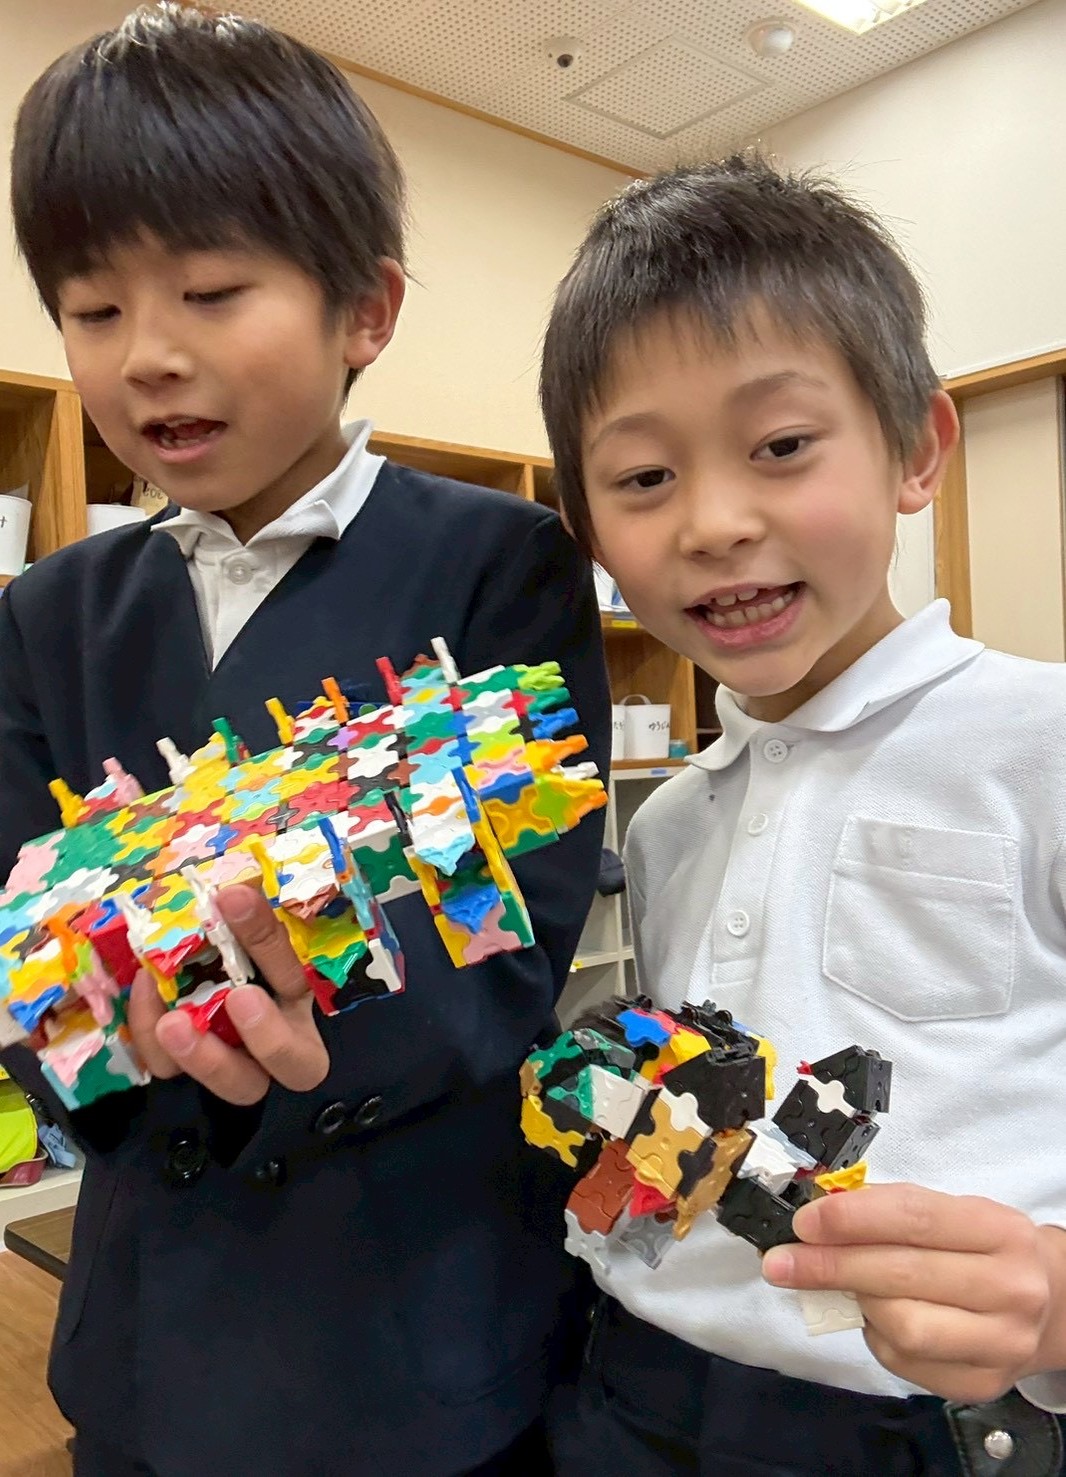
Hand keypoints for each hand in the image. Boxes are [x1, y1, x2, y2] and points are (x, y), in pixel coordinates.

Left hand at [126, 884, 329, 1104]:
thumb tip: (229, 880)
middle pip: (294, 1060)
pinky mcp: (189, 1076)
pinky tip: (142, 997)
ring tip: (173, 1024)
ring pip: (240, 1084)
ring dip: (206, 1057)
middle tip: (239, 997)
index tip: (234, 900)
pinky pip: (173, 1073)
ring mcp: (238, 1065)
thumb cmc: (223, 945)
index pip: (296, 976)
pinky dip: (152, 1041)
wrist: (184, 977)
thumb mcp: (237, 929)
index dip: (268, 940)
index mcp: (298, 997)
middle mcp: (280, 1038)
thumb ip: (239, 914)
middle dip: (267, 1033)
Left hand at [761, 1183, 1057, 1402]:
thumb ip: (892, 1211)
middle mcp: (1010, 1287)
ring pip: (903, 1325)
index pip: (914, 1217)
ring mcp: (1001, 1342)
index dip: (852, 1219)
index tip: (804, 1223)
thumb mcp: (953, 1213)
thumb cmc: (983, 1249)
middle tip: (782, 1261)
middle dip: (831, 1265)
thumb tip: (818, 1219)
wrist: (1050, 1304)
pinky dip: (875, 1336)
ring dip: (856, 1302)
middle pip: (903, 1274)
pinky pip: (906, 1361)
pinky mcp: (983, 1383)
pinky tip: (872, 1317)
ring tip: (836, 1286)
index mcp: (999, 1229)